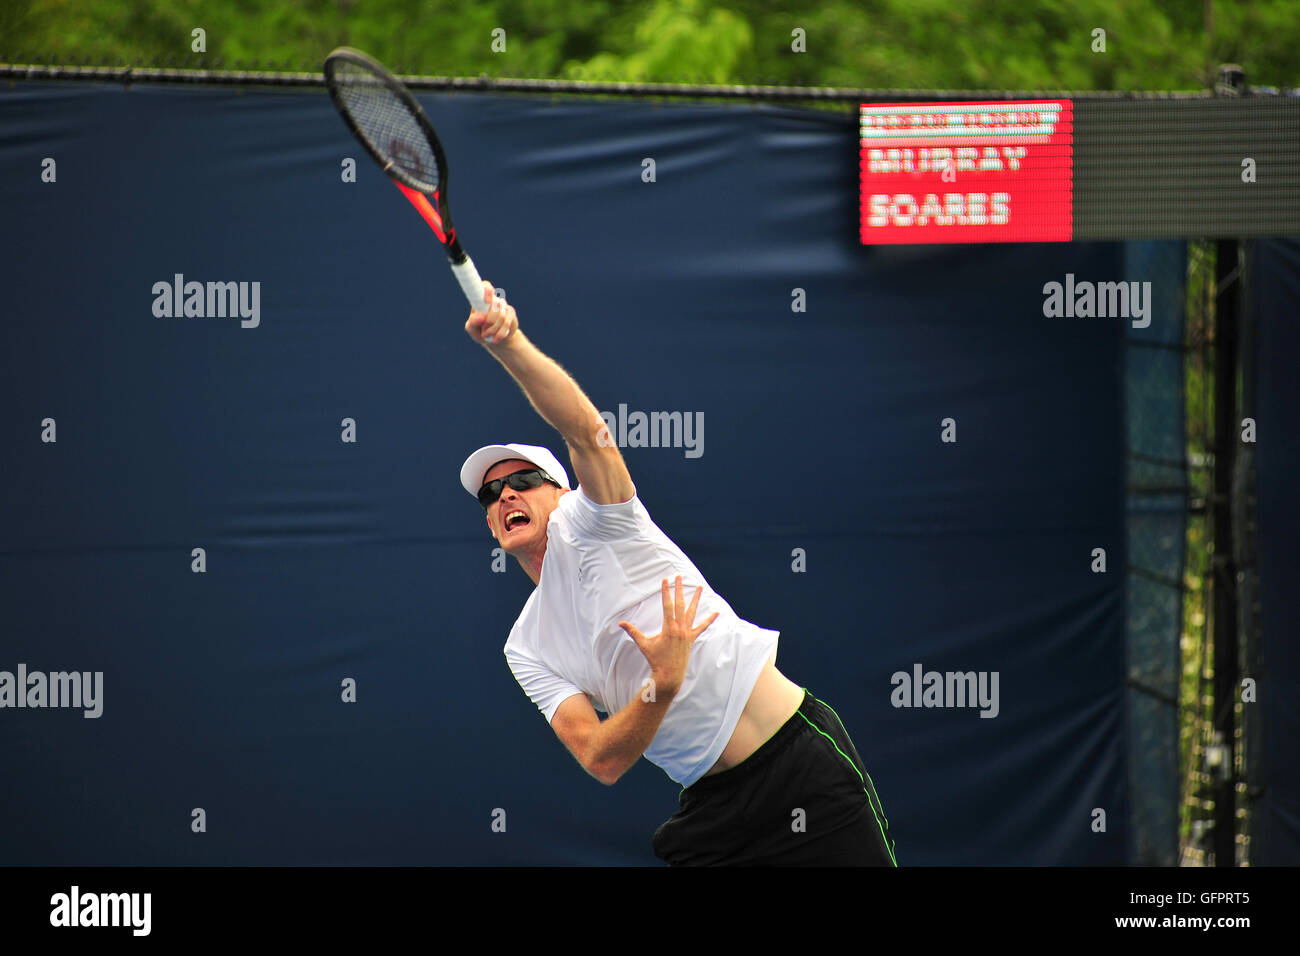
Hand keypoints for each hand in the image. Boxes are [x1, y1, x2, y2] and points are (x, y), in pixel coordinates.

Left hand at [464, 280, 517, 346]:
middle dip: (488, 322)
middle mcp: (492, 300)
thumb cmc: (480, 331)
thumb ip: (472, 322)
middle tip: (484, 331)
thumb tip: (481, 316)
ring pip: (501, 316)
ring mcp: (502, 305)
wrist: (493, 340)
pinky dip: (500, 333)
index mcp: (480, 300)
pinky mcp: (510, 312)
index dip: (488, 291)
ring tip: (488, 335)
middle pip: (493, 306)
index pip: (485, 286)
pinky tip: (495, 339)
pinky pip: (506, 322)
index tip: (487, 301)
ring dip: (493, 329)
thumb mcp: (472, 329)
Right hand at [618, 575, 718, 698]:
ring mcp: (687, 633)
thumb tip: (620, 623)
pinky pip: (702, 627)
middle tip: (679, 576)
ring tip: (700, 587)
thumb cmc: (655, 660)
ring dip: (696, 599)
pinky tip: (717, 613)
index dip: (666, 591)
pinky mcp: (692, 638)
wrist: (669, 675)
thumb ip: (633, 632)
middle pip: (680, 604)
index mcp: (668, 627)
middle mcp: (680, 628)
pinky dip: (709, 620)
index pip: (667, 605)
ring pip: (692, 612)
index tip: (666, 580)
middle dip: (679, 589)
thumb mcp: (643, 644)